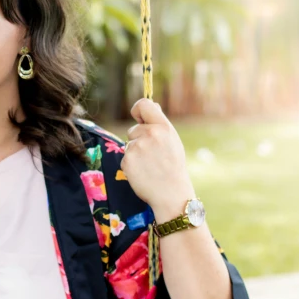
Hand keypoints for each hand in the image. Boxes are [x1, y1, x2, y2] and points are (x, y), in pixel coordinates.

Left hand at [121, 98, 195, 222]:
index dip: (138, 110)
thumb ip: (160, 124)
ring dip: (135, 152)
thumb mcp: (172, 141)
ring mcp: (137, 147)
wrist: (171, 194)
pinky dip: (131, 164)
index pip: (144, 104)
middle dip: (139, 139)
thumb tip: (150, 104)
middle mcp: (150, 134)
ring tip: (150, 164)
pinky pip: (125, 157)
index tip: (139, 118)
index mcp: (163, 127)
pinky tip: (143, 171)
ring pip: (128, 143)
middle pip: (133, 129)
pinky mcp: (127, 160)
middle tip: (153, 155)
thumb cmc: (173, 167)